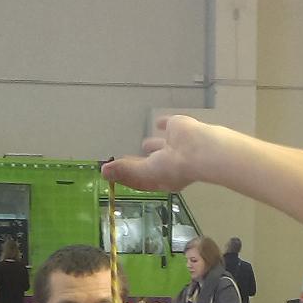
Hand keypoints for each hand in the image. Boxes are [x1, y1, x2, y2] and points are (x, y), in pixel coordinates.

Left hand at [101, 114, 220, 193]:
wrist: (199, 149)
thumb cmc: (173, 167)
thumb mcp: (145, 173)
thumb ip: (125, 171)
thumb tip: (104, 172)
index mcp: (162, 179)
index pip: (140, 180)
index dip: (126, 177)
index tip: (112, 173)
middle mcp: (169, 163)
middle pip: (149, 164)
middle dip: (138, 163)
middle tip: (124, 160)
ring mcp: (175, 145)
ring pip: (160, 146)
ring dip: (153, 146)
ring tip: (143, 144)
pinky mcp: (178, 128)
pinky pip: (168, 125)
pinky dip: (163, 124)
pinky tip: (158, 122)